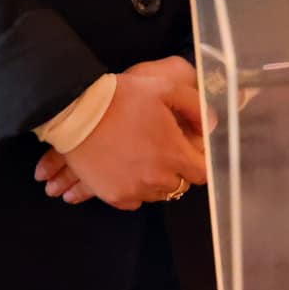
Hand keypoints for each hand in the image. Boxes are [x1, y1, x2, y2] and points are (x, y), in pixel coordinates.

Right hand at [36, 56, 205, 209]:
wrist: (77, 112)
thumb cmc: (122, 97)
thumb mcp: (163, 89)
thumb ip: (194, 106)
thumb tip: (211, 124)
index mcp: (174, 154)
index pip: (202, 173)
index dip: (198, 162)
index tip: (189, 152)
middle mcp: (158, 179)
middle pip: (180, 185)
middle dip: (176, 169)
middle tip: (162, 149)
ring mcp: (135, 190)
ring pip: (157, 194)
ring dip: (155, 180)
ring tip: (142, 157)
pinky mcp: (114, 196)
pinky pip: (134, 201)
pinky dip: (134, 189)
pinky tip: (126, 169)